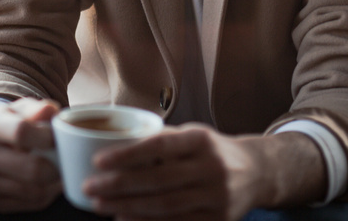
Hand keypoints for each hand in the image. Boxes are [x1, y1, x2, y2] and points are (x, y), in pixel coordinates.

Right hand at [0, 97, 61, 212]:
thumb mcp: (21, 109)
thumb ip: (38, 109)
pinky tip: (46, 182)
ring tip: (59, 171)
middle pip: (30, 169)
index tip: (59, 138)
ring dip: (53, 184)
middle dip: (56, 167)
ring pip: (32, 191)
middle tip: (65, 161)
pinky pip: (28, 204)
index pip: (22, 132)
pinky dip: (44, 195)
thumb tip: (50, 111)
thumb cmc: (10, 123)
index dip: (48, 137)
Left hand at [83, 125, 326, 220]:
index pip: (160, 145)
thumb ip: (161, 140)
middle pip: (159, 180)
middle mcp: (212, 168)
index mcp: (201, 139)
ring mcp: (217, 198)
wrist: (257, 173)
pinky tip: (124, 220)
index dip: (127, 155)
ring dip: (128, 208)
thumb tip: (114, 143)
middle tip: (90, 187)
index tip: (98, 161)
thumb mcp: (193, 135)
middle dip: (119, 186)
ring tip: (100, 205)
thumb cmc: (212, 151)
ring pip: (165, 207)